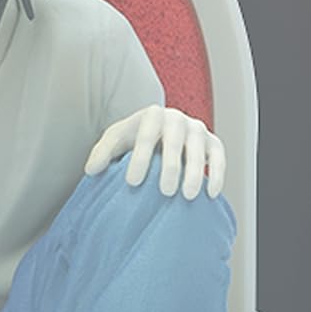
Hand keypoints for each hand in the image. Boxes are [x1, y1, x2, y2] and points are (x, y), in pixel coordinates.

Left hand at [85, 105, 224, 198]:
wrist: (159, 134)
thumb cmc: (133, 140)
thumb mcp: (115, 141)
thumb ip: (103, 153)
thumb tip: (91, 170)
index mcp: (151, 115)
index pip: (146, 135)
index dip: (140, 158)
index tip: (133, 183)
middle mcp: (177, 119)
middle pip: (174, 142)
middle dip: (170, 166)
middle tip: (164, 191)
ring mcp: (197, 129)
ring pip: (198, 150)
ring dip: (195, 172)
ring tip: (187, 196)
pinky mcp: (213, 142)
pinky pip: (218, 157)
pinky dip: (217, 174)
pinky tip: (211, 194)